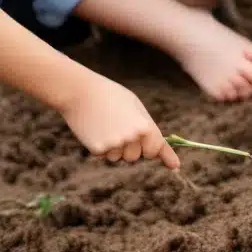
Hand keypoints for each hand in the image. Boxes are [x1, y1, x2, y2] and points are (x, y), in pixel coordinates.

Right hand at [61, 72, 179, 167]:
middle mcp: (132, 138)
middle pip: (135, 156)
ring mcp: (115, 145)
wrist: (81, 91)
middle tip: (119, 125)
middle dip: (130, 147)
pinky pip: (104, 155)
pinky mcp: (98, 149)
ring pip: (119, 157)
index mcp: (145, 126)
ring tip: (105, 124)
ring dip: (114, 147)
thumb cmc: (112, 97)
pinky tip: (94, 129)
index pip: (155, 149)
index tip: (167, 160)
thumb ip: (149, 131)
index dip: (154, 149)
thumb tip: (171, 160)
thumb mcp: (136, 108)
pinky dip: (100, 146)